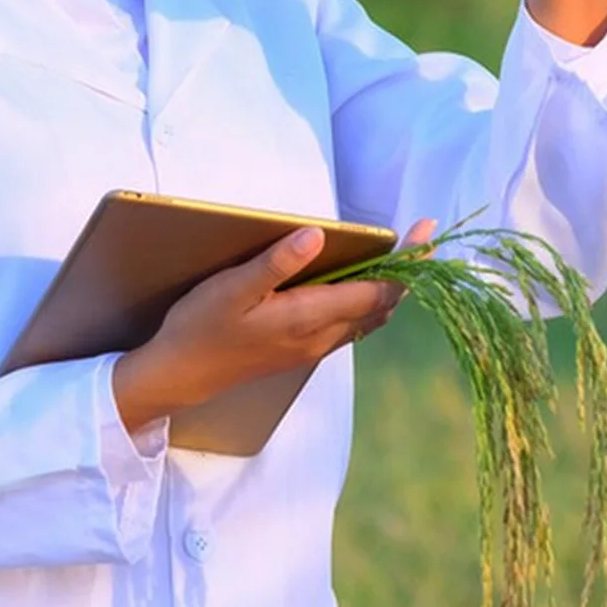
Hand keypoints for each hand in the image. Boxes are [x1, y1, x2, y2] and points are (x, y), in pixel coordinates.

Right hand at [112, 218, 435, 432]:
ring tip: (399, 253)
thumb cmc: (201, 327)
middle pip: (383, 304)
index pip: (378, 288)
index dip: (409, 260)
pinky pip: (352, 325)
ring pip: (370, 317)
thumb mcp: (233, 288)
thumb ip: (277, 264)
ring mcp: (314, 347)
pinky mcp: (303, 350)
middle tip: (421, 234)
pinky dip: (368, 300)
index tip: (428, 229)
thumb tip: (317, 235)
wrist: (178, 378)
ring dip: (390, 287)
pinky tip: (359, 281)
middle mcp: (322, 337)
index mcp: (310, 317)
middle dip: (408, 270)